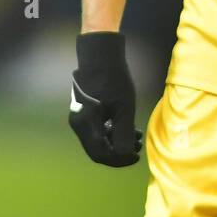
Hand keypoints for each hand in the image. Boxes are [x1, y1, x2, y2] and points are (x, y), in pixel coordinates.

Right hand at [69, 31, 141, 166]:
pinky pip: (96, 130)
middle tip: (137, 146)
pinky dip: (111, 133)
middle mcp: (78, 125)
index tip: (136, 156)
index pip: (101, 154)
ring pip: (98, 140)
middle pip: (98, 150)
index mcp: (85, 125)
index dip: (119, 160)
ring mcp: (80, 118)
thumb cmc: (113, 80)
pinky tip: (126, 127)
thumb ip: (123, 133)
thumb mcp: (124, 108)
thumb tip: (125, 155)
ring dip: (116, 142)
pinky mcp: (84, 112)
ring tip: (136, 135)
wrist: (100, 56)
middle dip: (119, 152)